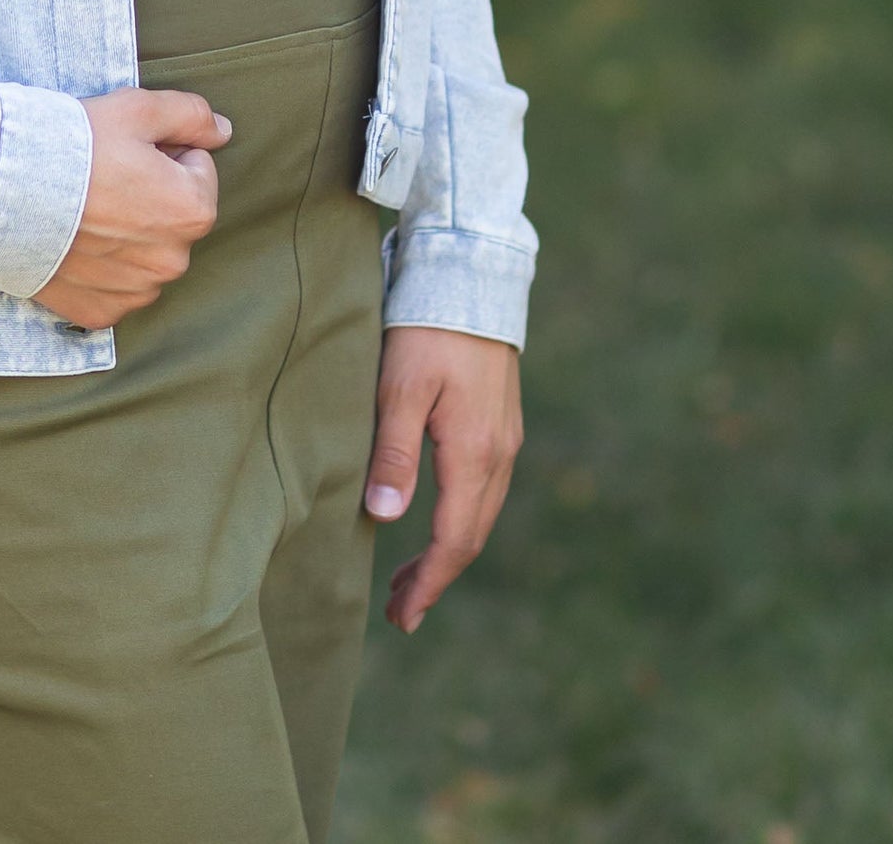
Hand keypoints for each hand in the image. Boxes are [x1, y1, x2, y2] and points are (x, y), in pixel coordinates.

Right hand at [34, 88, 231, 329]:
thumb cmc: (72, 146)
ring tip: (83, 208)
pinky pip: (114, 288)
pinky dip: (98, 268)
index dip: (163, 152)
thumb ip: (191, 116)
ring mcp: (135, 292)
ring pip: (144, 253)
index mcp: (193, 210)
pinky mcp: (99, 312)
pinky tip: (72, 241)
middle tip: (102, 176)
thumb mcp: (136, 109)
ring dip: (126, 234)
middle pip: (172, 215)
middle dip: (149, 195)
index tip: (126, 150)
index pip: (197, 169)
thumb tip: (222, 132)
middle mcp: (172, 261)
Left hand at [364, 325, 522, 632]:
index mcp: (475, 454)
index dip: (429, 584)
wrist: (470, 274)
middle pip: (472, 535)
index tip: (403, 619)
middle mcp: (500, 453)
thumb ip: (394, 454)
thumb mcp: (398, 389)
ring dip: (448, 548)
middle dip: (437, 576)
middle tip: (400, 610)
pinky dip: (459, 516)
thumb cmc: (425, 329)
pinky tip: (434, 516)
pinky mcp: (500, 420)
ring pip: (480, 512)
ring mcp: (505, 437)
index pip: (454, 540)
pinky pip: (483, 487)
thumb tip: (386, 519)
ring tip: (410, 575)